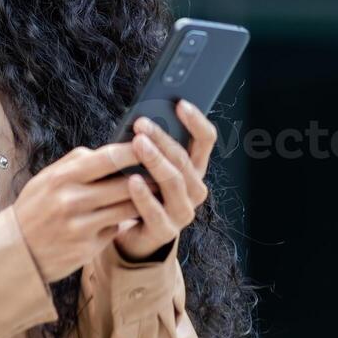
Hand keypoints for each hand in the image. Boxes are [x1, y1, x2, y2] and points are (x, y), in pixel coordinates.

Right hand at [11, 142, 142, 282]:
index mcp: (63, 177)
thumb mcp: (48, 178)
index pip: (108, 158)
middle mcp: (72, 201)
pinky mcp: (87, 249)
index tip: (151, 143)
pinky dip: (123, 222)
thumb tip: (113, 149)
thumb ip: (78, 162)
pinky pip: (116, 230)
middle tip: (164, 171)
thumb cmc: (35, 208)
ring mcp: (80, 227)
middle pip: (125, 185)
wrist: (15, 252)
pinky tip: (127, 216)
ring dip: (143, 201)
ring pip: (126, 209)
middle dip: (148, 178)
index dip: (134, 150)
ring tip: (155, 192)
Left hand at [112, 99, 216, 261]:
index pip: (206, 140)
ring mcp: (183, 212)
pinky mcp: (165, 231)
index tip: (180, 103)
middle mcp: (195, 189)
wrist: (135, 235)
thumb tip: (140, 118)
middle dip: (163, 138)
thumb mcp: (149, 165)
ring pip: (174, 182)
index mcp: (195, 168)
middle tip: (142, 123)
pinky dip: (144, 195)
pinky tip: (132, 180)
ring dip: (155, 161)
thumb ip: (151, 145)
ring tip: (138, 144)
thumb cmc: (142, 190)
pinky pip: (156, 211)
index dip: (196, 120)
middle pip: (184, 159)